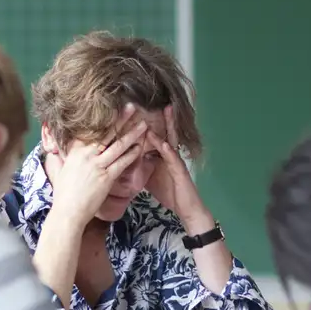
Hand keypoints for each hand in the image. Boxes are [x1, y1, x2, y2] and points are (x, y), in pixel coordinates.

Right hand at [49, 105, 146, 227]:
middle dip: (121, 120)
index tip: (114, 110)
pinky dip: (132, 154)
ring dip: (132, 134)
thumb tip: (62, 152)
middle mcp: (86, 155)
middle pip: (107, 133)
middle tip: (132, 108)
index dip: (105, 120)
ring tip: (143, 124)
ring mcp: (97, 165)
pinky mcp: (106, 177)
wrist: (68, 211)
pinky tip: (140, 147)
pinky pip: (122, 162)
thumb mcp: (62, 170)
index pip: (92, 130)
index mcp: (76, 151)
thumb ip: (66, 158)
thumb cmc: (64, 194)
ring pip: (118, 145)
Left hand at [145, 105, 210, 231]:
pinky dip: (167, 150)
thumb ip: (140, 166)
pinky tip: (163, 142)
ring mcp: (177, 162)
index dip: (147, 124)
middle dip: (162, 117)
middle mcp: (170, 155)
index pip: (154, 136)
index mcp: (162, 156)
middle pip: (165, 132)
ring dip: (169, 126)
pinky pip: (174, 159)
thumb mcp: (150, 177)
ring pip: (171, 140)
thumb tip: (125, 160)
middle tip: (159, 99)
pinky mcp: (181, 172)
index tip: (141, 110)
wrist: (186, 210)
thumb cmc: (169, 193)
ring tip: (166, 111)